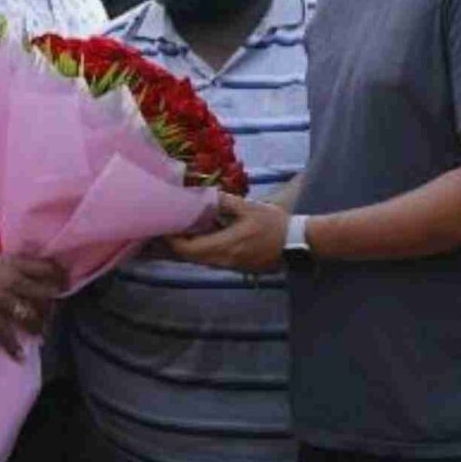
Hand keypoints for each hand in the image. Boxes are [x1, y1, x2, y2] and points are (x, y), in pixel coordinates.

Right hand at [0, 248, 64, 357]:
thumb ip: (7, 265)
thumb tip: (17, 271)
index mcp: (14, 264)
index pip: (45, 269)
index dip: (58, 277)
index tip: (64, 284)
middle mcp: (13, 280)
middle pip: (43, 295)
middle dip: (50, 307)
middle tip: (51, 315)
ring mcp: (2, 298)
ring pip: (30, 315)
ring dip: (37, 326)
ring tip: (40, 334)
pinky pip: (6, 332)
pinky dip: (14, 346)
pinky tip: (19, 355)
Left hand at [167, 193, 289, 271]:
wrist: (295, 244)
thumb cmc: (273, 224)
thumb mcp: (249, 208)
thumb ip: (224, 202)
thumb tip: (204, 194)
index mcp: (223, 245)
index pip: (187, 249)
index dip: (172, 240)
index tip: (164, 226)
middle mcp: (222, 260)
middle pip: (189, 257)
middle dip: (175, 245)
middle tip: (167, 228)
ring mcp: (229, 265)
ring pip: (199, 260)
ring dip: (188, 248)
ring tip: (181, 230)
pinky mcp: (235, 267)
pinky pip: (211, 260)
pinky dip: (201, 250)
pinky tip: (201, 236)